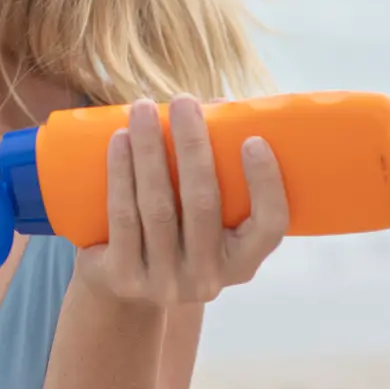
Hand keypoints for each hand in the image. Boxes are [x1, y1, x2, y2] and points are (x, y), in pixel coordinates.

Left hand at [73, 95, 288, 307]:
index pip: (269, 226)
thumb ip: (217, 168)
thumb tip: (216, 106)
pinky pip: (123, 216)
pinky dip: (121, 173)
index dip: (266, 184)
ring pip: (158, 206)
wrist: (123, 287)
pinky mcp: (124, 275)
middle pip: (202, 204)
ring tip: (143, 109)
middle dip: (192, 145)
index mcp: (241, 262)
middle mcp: (208, 278)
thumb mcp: (205, 217)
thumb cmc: (175, 233)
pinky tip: (119, 140)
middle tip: (183, 101)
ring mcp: (164, 281)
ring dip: (150, 150)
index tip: (253, 139)